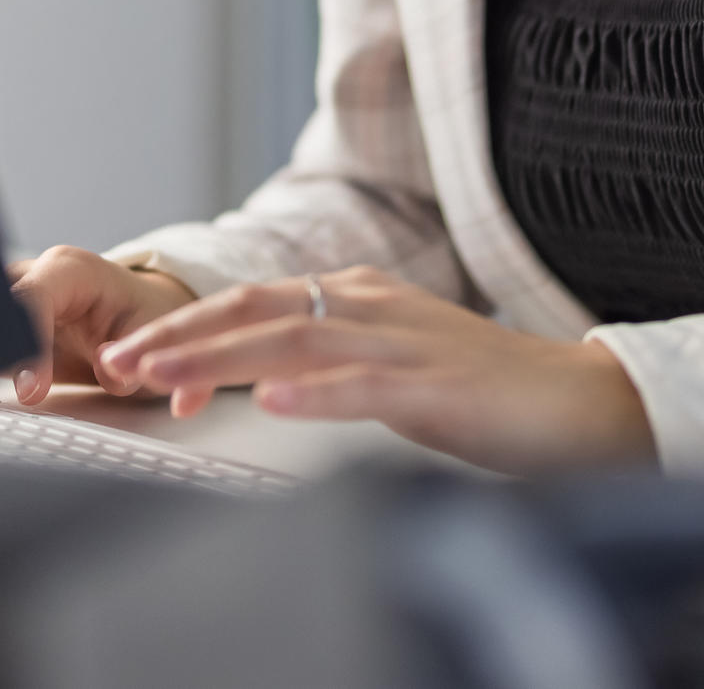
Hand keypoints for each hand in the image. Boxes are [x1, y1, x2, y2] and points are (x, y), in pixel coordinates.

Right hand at [0, 245, 195, 403]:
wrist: (142, 308)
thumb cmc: (148, 321)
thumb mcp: (153, 335)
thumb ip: (132, 353)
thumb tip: (113, 368)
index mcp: (71, 271)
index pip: (38, 300)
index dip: (30, 347)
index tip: (26, 393)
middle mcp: (29, 274)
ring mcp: (2, 292)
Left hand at [93, 264, 656, 476]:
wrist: (583, 404)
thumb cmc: (487, 395)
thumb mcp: (390, 370)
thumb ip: (329, 368)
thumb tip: (259, 386)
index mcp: (358, 299)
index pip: (255, 303)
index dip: (190, 327)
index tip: (135, 359)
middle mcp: (372, 307)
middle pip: (258, 310)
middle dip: (182, 336)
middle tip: (120, 362)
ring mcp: (404, 342)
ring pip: (294, 340)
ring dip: (222, 359)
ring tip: (167, 378)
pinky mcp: (438, 386)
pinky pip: (364, 385)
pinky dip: (313, 391)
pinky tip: (273, 400)